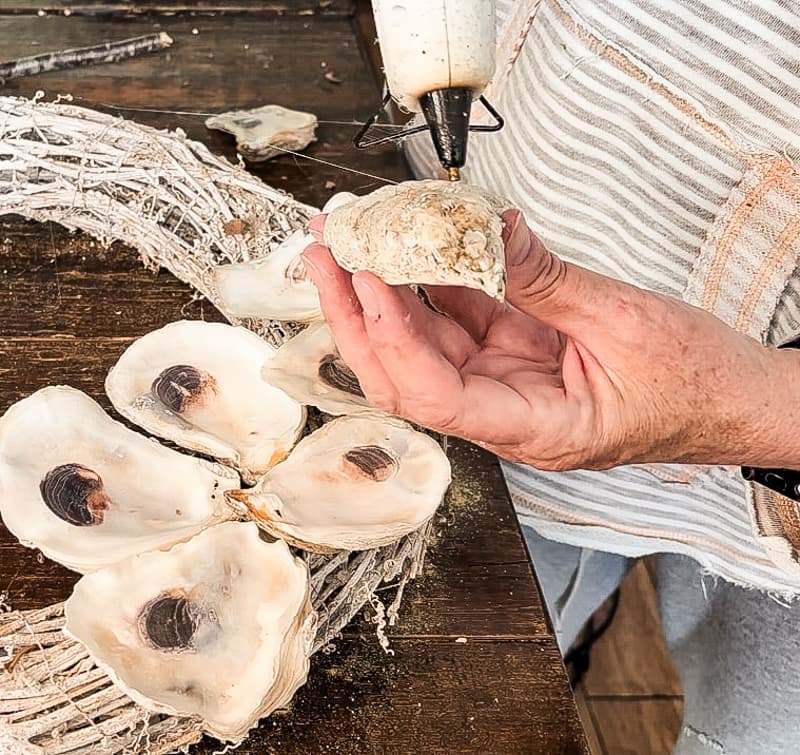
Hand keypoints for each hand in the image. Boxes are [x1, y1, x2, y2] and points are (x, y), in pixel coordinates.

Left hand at [301, 210, 789, 470]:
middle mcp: (504, 414)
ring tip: (348, 244)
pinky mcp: (512, 357)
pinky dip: (429, 286)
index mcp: (533, 431)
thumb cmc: (693, 385)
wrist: (730, 399)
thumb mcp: (622, 322)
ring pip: (420, 348)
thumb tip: (492, 231)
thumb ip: (547, 280)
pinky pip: (457, 322)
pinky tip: (406, 250)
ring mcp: (503, 385)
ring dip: (380, 298)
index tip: (369, 281)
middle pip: (405, 376)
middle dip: (356, 318)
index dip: (393, 340)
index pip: (435, 397)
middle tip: (325, 258)